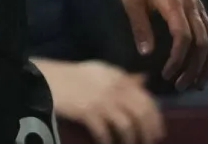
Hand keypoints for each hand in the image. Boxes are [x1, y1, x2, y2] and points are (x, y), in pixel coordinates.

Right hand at [39, 59, 165, 143]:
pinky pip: (105, 132)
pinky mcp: (88, 112)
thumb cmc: (75, 75)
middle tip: (149, 142)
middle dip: (148, 131)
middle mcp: (114, 88)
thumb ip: (123, 77)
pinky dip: (108, 141)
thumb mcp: (101, 71)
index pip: (146, 98)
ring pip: (127, 125)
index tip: (159, 130)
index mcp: (118, 77)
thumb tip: (144, 80)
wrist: (49, 80)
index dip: (155, 116)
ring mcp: (102, 101)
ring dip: (131, 139)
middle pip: (140, 113)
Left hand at [119, 0, 207, 89]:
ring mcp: (198, 6)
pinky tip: (202, 66)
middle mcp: (191, 5)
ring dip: (206, 64)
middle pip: (202, 42)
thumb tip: (145, 53)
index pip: (184, 36)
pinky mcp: (199, 7)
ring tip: (195, 84)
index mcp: (173, 2)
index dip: (178, 59)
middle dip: (193, 68)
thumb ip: (139, 25)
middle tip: (179, 86)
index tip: (166, 74)